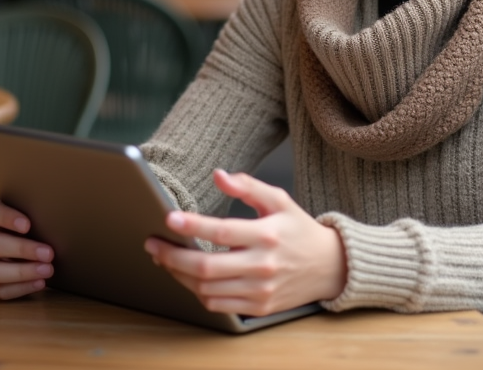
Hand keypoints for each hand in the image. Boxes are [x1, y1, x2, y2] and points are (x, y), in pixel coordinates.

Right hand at [0, 197, 54, 299]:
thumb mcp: (39, 210)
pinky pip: (1, 290)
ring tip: (48, 270)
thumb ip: (41, 207)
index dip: (6, 217)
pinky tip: (40, 283)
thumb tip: (60, 208)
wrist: (46, 242)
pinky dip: (21, 288)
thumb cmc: (42, 220)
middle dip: (22, 249)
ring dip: (23, 272)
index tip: (27, 225)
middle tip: (48, 253)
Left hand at [143, 169, 346, 315]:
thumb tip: (219, 174)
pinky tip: (188, 277)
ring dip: (179, 275)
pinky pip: (218, 304)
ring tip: (165, 259)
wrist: (329, 267)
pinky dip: (197, 291)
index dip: (192, 226)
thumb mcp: (279, 200)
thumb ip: (248, 186)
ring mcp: (260, 290)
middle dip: (172, 256)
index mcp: (267, 235)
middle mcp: (263, 265)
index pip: (222, 230)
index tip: (169, 219)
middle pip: (206, 267)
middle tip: (152, 244)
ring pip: (207, 289)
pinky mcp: (258, 307)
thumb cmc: (298, 230)